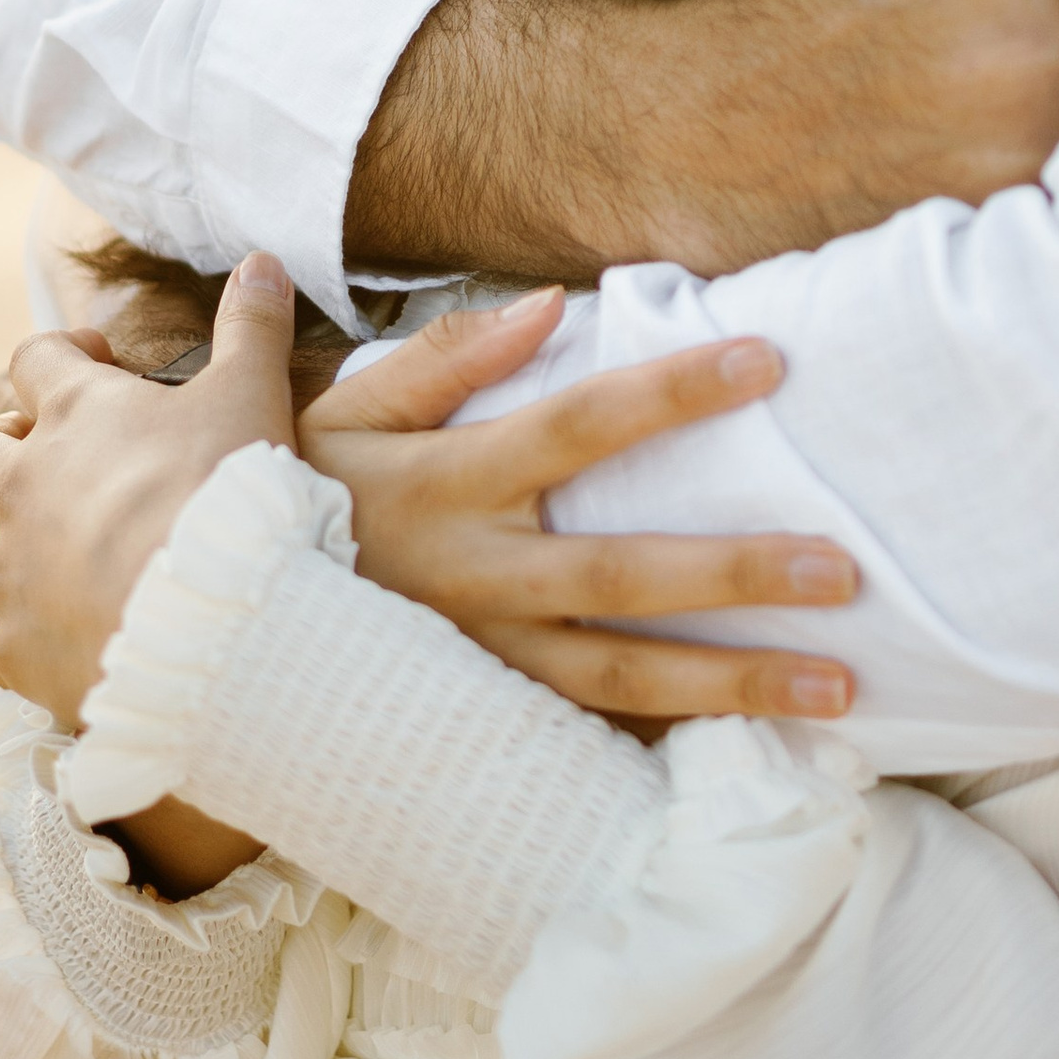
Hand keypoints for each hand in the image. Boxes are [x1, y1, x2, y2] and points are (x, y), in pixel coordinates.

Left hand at [0, 253, 299, 734]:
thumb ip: (252, 326)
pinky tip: (51, 642)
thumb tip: (262, 260)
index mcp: (75, 416)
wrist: (215, 619)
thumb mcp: (252, 393)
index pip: (33, 359)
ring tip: (43, 562)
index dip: (60, 351)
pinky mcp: (17, 650)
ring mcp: (13, 574)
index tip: (98, 360)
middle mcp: (24, 489)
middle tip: (44, 461)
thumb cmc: (231, 493)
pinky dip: (16, 639)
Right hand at [299, 291, 858, 725]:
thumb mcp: (349, 410)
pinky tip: (760, 756)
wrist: (215, 626)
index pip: (581, 424)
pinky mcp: (487, 723)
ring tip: (839, 686)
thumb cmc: (300, 495)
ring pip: (626, 682)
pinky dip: (675, 752)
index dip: (673, 393)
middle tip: (843, 571)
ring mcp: (486, 664)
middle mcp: (479, 578)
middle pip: (626, 576)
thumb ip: (450, 356)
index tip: (768, 360)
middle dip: (737, 575)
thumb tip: (550, 302)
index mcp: (453, 483)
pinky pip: (592, 742)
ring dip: (734, 685)